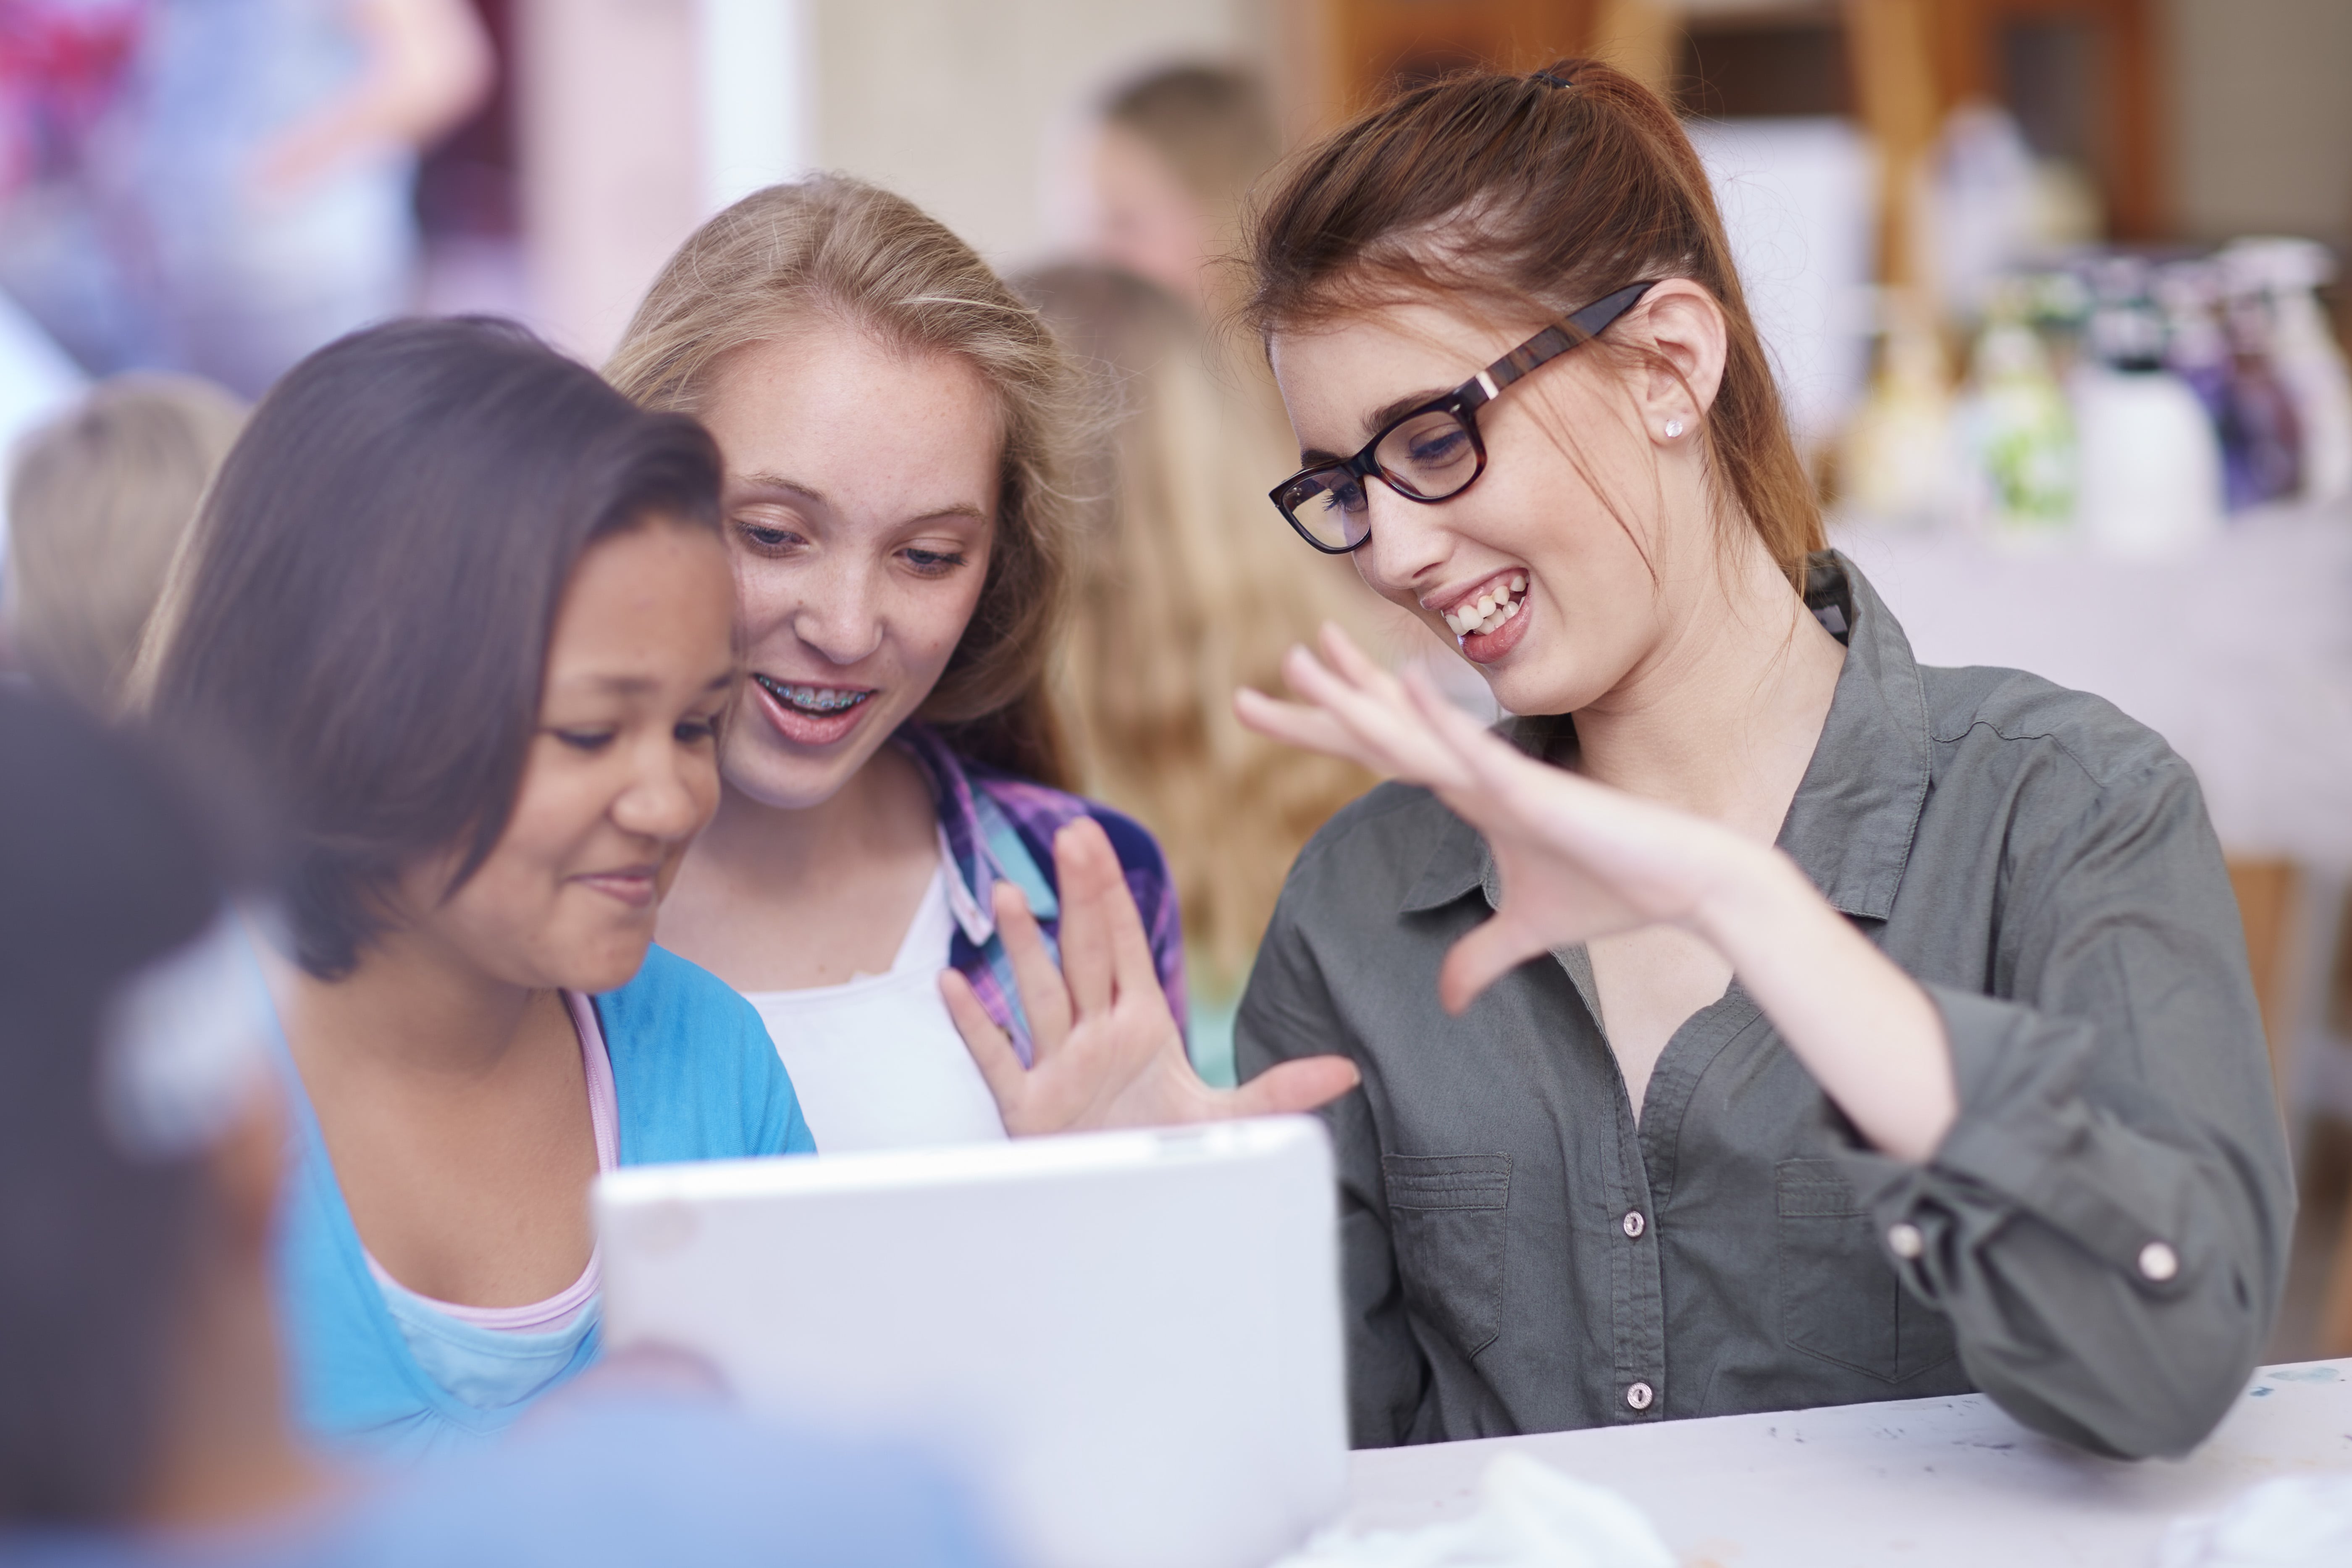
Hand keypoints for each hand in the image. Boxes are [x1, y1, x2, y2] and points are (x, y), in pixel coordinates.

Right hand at [940, 817, 1358, 1134]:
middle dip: (1077, 895)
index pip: (1126, 947)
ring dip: (1021, 946)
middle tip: (1068, 835)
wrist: (1122, 1207)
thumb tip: (1347, 1071)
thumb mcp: (1226, 1120)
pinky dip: (975, 1023)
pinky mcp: (1027, 1105)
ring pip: (1038, 994)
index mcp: (1141, 1024)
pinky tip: (954, 983)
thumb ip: (1279, 1091)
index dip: (1113, 895)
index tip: (1097, 840)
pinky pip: (996, 1056)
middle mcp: (1096, 1034)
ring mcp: (1058, 1065)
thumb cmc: (1162, 1149)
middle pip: (1084, 952)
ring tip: (1007, 892)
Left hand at [1235, 625, 1766, 1011]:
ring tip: (1302, 660)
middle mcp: (1473, 774)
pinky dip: (1440, 723)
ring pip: (1412, 733)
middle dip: (1314, 710)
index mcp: (1467, 794)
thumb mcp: (1528, 934)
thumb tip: (1449, 998)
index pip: (1380, 755)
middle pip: (1377, 735)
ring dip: (1356, 697)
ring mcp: (1501, 777)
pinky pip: (1476, 753)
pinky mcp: (1535, 790)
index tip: (1272, 708)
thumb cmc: (1612, 891)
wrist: (1682, 883)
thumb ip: (1481, 958)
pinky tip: (1403, 689)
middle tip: (1243, 694)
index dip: (1326, 730)